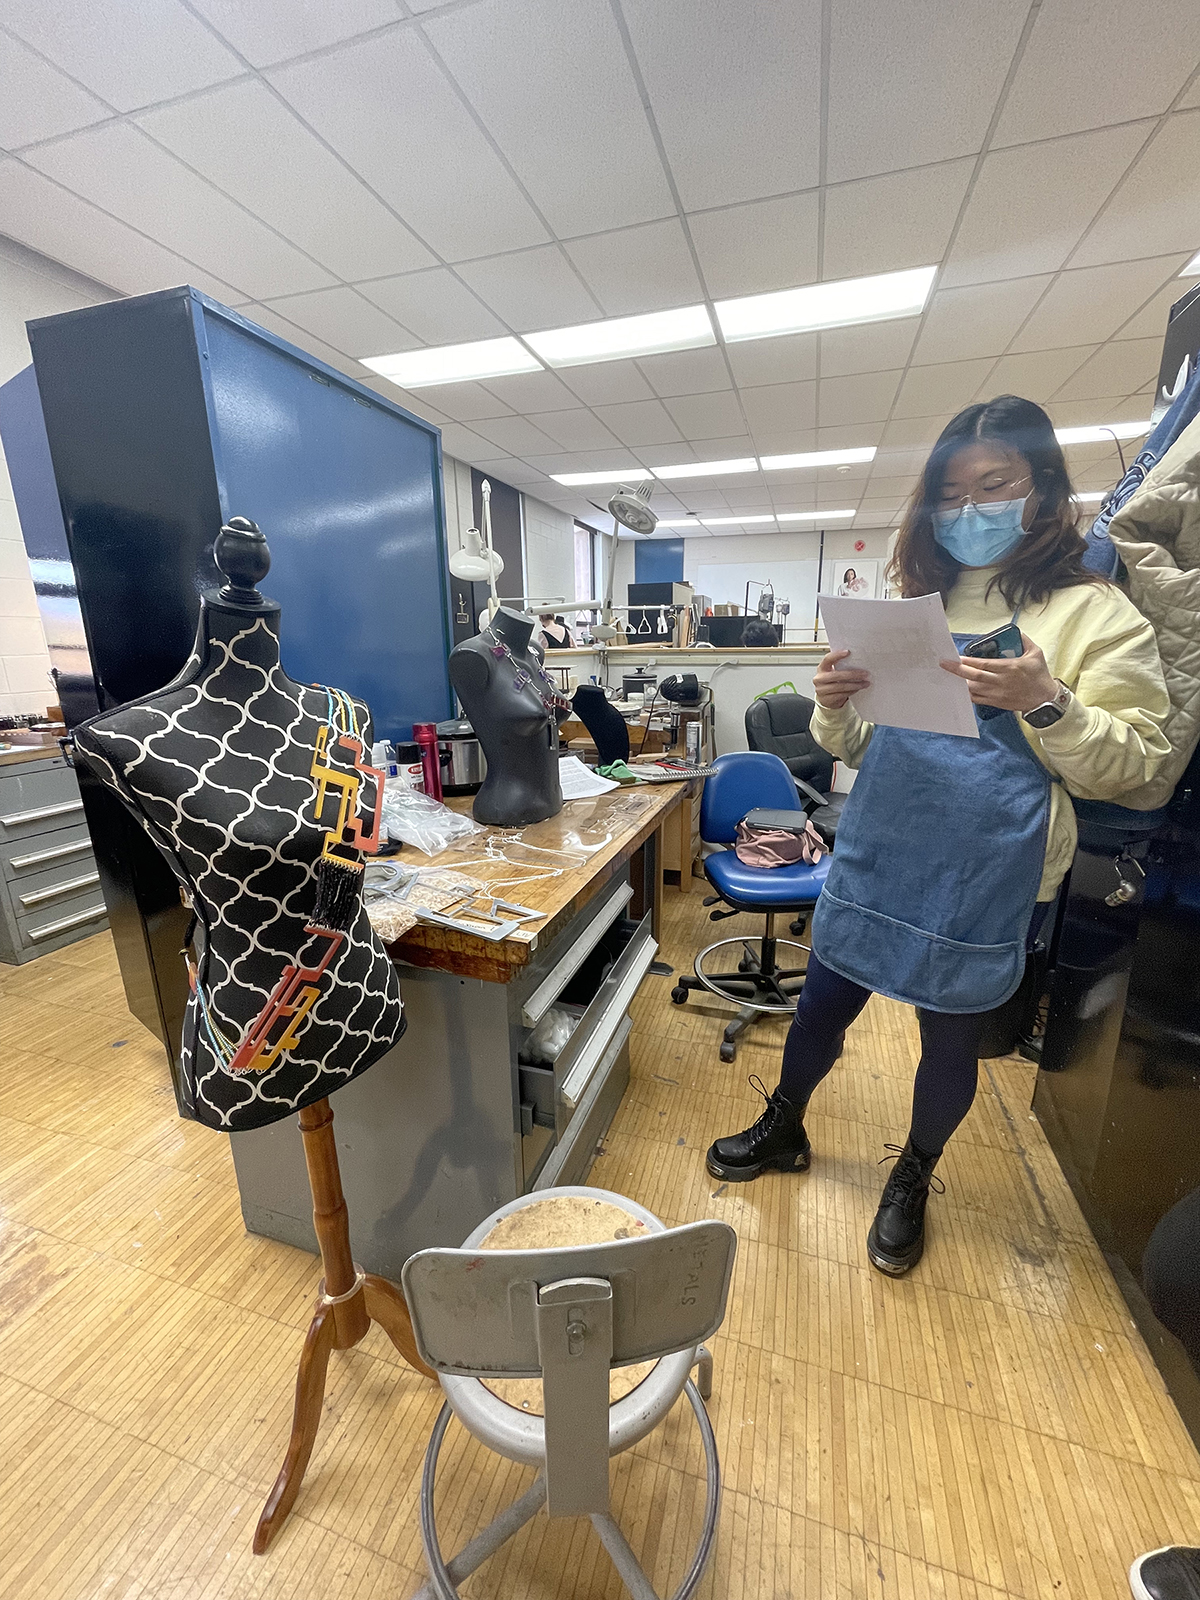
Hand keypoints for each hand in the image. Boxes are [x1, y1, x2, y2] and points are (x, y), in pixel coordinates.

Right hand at [813, 648, 870, 709]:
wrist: (826, 699)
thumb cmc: (831, 682)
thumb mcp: (832, 672)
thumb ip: (840, 666)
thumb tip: (857, 660)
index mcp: (821, 668)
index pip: (828, 659)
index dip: (837, 655)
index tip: (848, 652)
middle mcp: (819, 679)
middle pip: (837, 675)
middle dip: (852, 674)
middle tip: (865, 674)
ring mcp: (822, 690)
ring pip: (841, 686)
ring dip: (855, 684)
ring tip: (865, 683)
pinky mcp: (827, 699)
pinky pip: (842, 694)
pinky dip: (852, 691)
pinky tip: (858, 688)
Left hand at [939, 632, 1058, 713]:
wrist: (1045, 699)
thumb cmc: (1040, 676)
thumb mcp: (1036, 653)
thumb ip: (1024, 641)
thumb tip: (1015, 632)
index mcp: (1010, 668)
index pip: (984, 664)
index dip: (969, 662)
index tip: (957, 657)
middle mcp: (1001, 681)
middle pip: (975, 676)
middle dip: (958, 670)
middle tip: (945, 664)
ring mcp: (998, 694)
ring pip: (974, 689)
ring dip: (960, 682)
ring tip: (948, 675)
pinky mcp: (997, 703)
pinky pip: (978, 699)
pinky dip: (967, 694)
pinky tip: (959, 689)